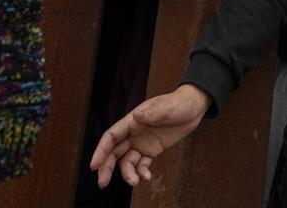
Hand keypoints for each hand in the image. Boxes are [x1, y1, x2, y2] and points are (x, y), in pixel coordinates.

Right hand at [90, 84, 211, 188]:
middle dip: (106, 167)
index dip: (100, 150)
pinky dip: (142, 172)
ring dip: (128, 173)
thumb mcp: (166, 108)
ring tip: (135, 182)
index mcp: (132, 121)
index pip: (111, 137)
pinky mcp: (152, 150)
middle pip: (114, 152)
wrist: (193, 108)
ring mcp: (142, 142)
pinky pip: (142, 164)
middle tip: (102, 183)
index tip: (94, 165)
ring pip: (127, 161)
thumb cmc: (178, 103)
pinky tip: (147, 177)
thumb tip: (136, 116)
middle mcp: (133, 133)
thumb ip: (151, 113)